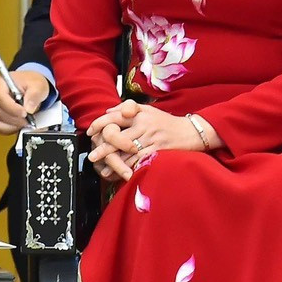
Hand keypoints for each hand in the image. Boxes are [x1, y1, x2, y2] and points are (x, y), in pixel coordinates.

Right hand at [0, 70, 50, 134]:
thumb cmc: (31, 83)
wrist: (32, 88)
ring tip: (25, 122)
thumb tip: (28, 108)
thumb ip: (34, 94)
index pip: (1, 97)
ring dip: (12, 125)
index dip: (12, 108)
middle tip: (28, 120)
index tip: (25, 113)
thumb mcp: (38, 85)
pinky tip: (19, 126)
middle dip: (15, 118)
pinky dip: (9, 129)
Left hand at [85, 100, 217, 180]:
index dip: (100, 124)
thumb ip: (127, 108)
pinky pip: (139, 161)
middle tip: (92, 155)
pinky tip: (120, 174)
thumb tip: (107, 111)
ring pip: (127, 152)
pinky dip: (128, 168)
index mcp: (139, 114)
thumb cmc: (167, 122)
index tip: (90, 132)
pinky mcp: (157, 152)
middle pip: (118, 136)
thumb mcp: (148, 109)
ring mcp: (150, 139)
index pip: (115, 117)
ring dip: (113, 162)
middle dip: (103, 148)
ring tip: (103, 169)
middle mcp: (143, 125)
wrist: (190, 132)